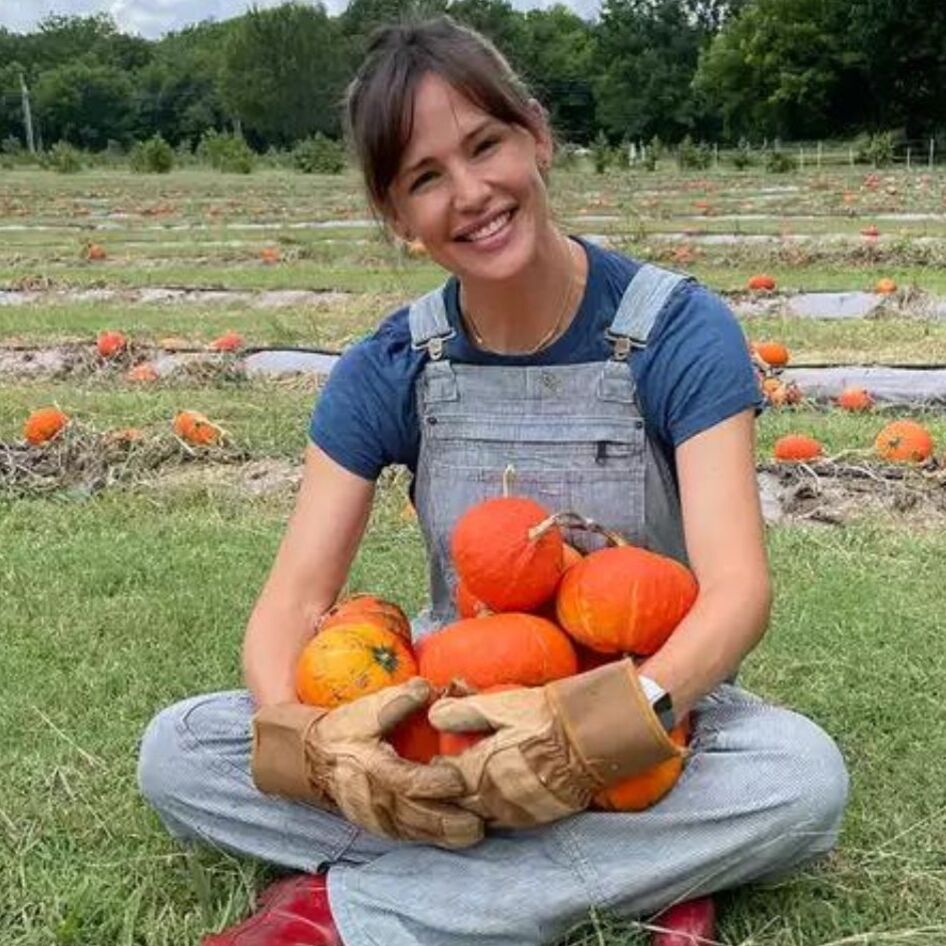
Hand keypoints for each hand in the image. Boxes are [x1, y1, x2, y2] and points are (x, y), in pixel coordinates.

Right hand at [252, 678, 482, 847]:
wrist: (313, 758)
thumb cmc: (344, 731)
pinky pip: (410, 835)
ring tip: (477, 833)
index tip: (461, 779)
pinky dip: (432, 837)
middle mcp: (377, 801)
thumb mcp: (365, 711)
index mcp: (374, 771)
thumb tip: (428, 688)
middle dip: (450, 823)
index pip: (409, 782)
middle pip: (418, 817)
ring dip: (446, 835)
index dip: (436, 783)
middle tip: (481, 824)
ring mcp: (378, 817)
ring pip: (416, 831)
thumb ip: (398, 700)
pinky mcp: (381, 825)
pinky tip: (456, 836)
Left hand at [429, 660, 682, 828]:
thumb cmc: (543, 717)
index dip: (435, 772)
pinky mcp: (535, 818)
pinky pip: (503, 821)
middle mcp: (494, 799)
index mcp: (481, 771)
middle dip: (450, 792)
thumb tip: (433, 715)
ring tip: (469, 787)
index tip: (433, 763)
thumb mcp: (500, 706)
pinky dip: (493, 811)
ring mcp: (516, 812)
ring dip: (471, 804)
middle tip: (446, 778)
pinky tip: (494, 796)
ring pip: (480, 816)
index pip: (444, 780)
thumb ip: (463, 712)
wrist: (591, 739)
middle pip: (459, 803)